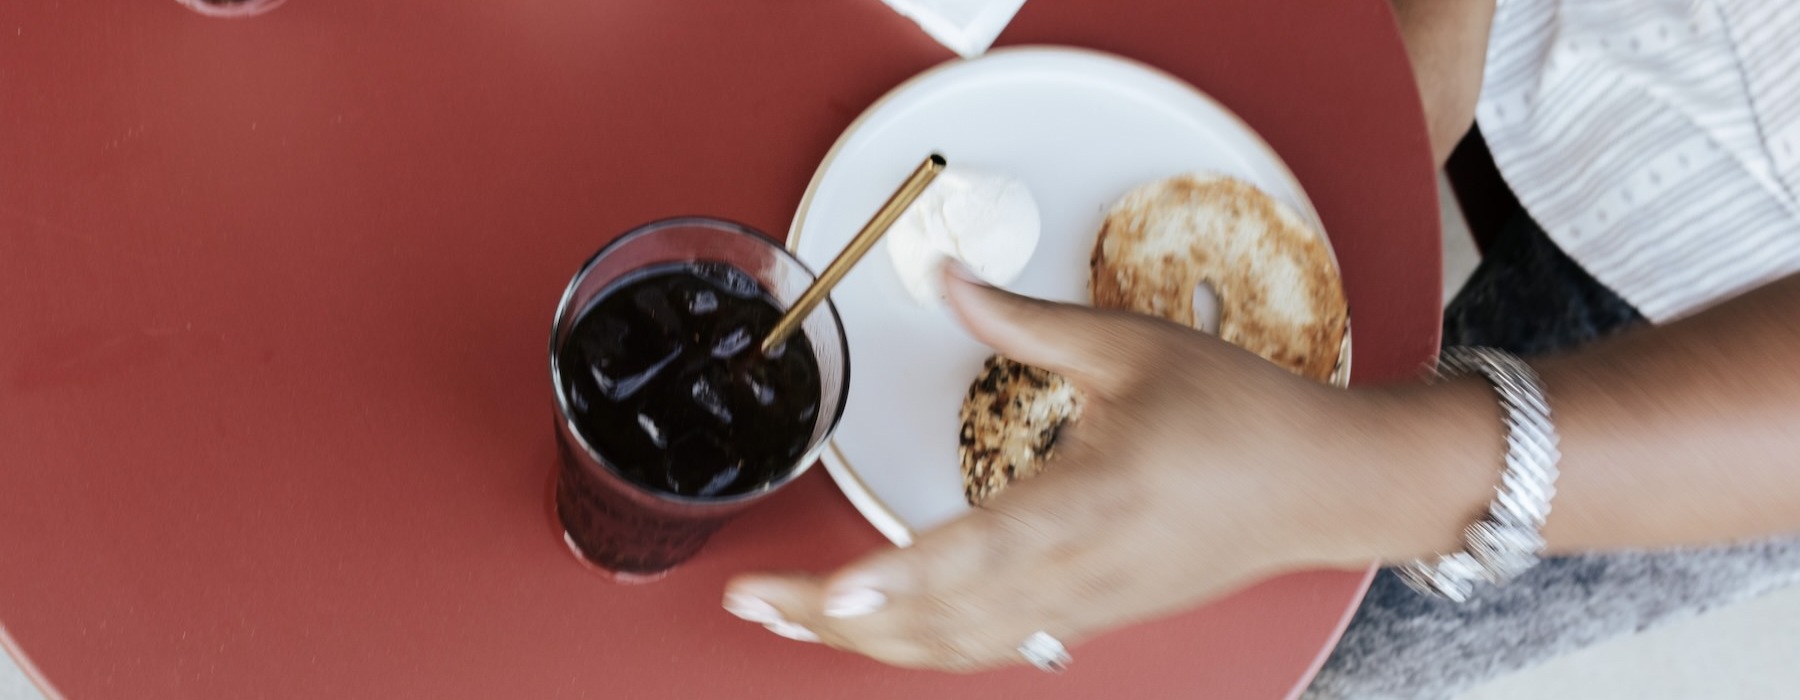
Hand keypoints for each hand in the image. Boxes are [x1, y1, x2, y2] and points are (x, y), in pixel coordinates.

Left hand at [722, 270, 1403, 671]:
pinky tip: (877, 631)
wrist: (1324, 488)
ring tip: (793, 618)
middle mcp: (1085, 572)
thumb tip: (944, 277)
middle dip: (840, 624)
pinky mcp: (1092, 620)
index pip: (983, 551)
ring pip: (961, 649)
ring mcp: (1088, 610)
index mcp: (1096, 498)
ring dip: (870, 644)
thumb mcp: (1131, 347)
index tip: (833, 591)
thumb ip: (1023, 321)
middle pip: (946, 624)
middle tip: (757, 602)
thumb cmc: (1244, 418)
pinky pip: (992, 648)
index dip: (903, 581)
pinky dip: (922, 647)